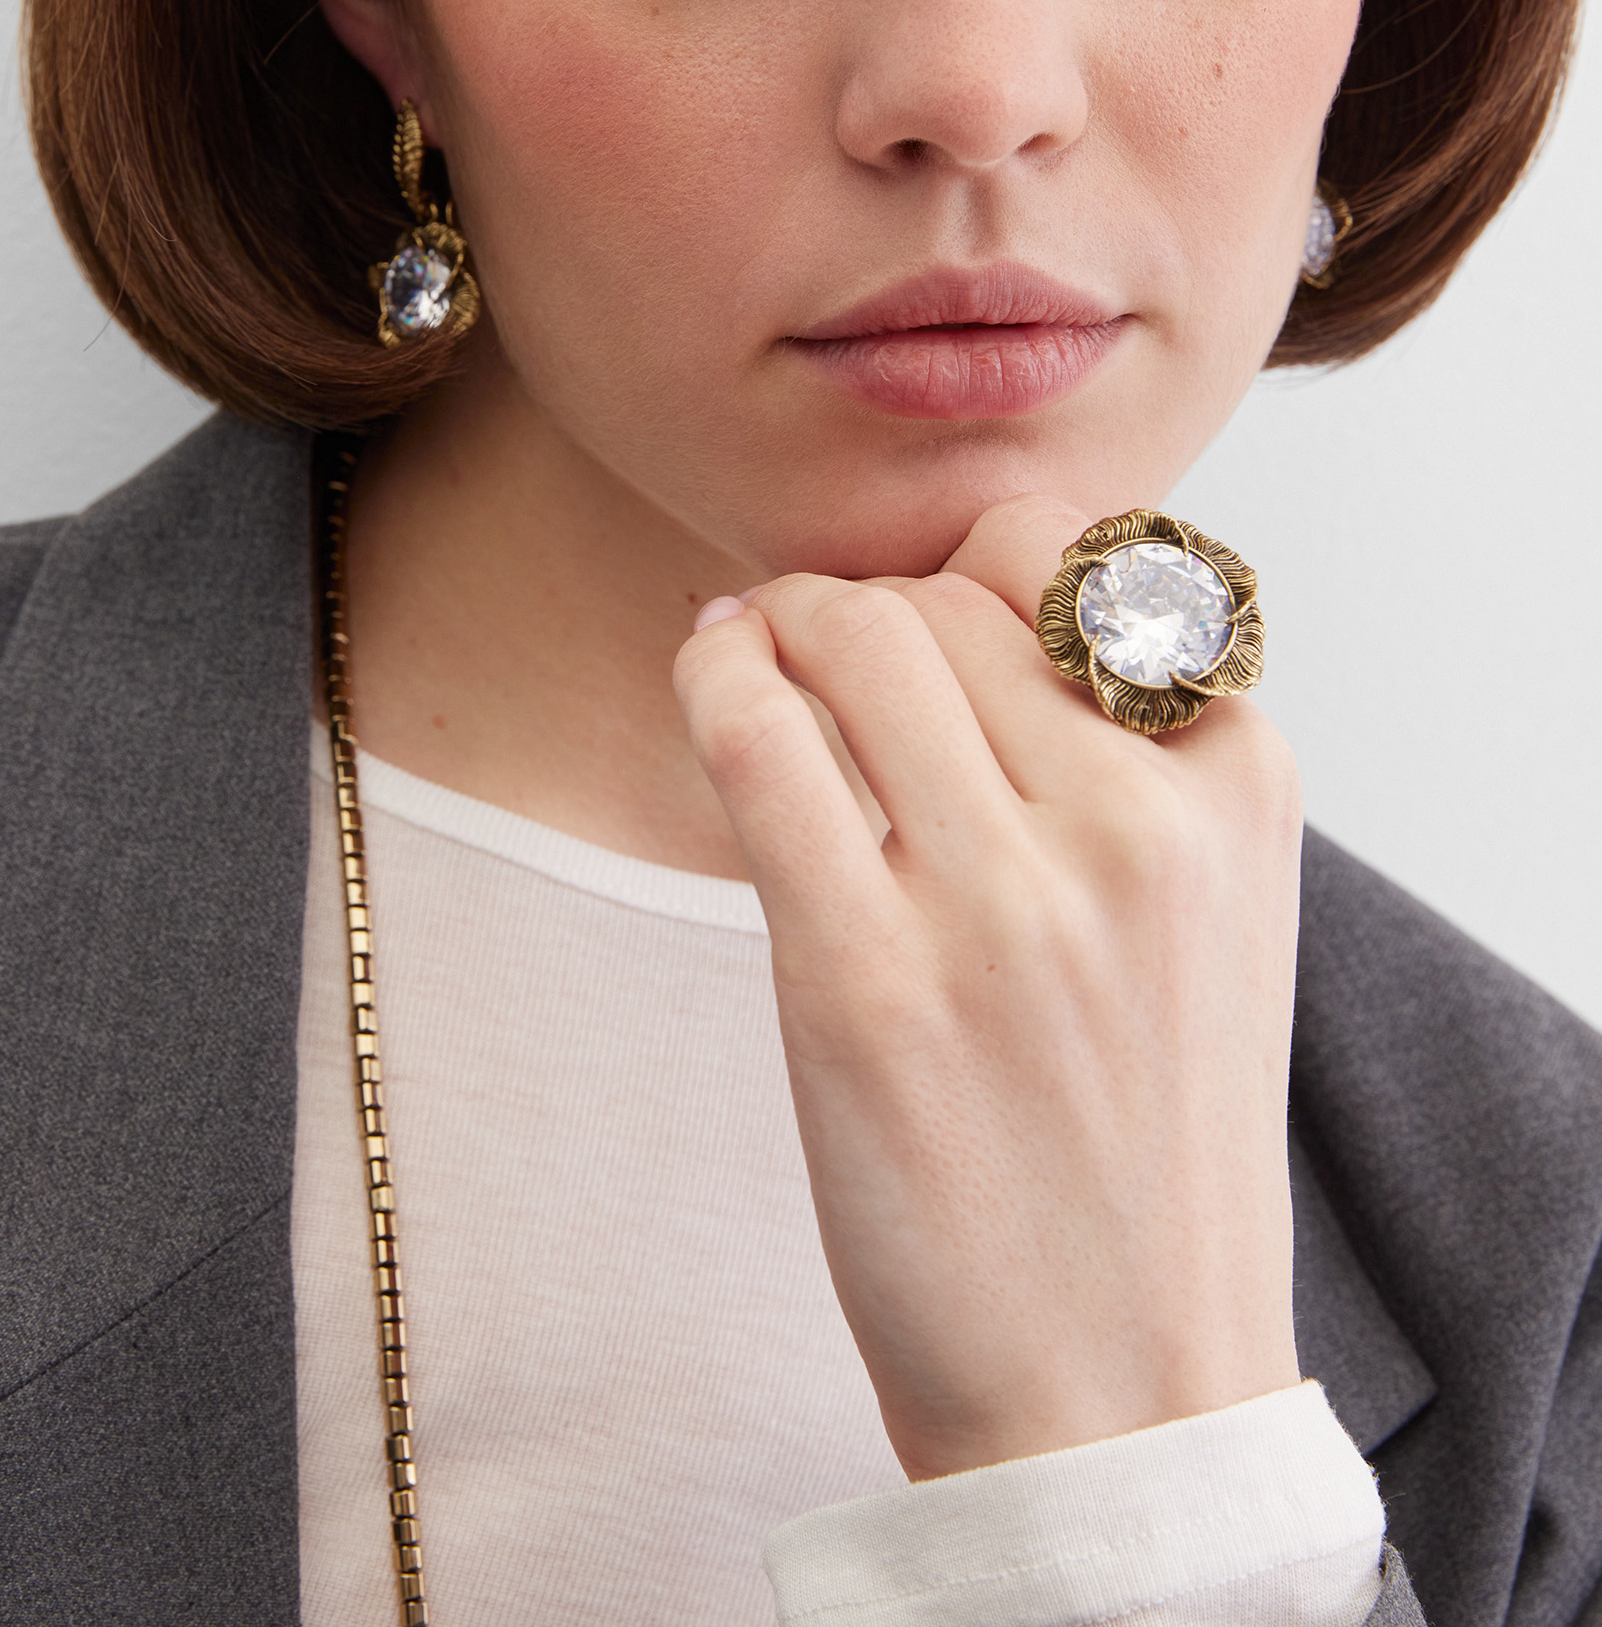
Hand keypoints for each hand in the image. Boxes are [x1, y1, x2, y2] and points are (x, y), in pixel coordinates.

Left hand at [672, 495, 1302, 1480]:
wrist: (1123, 1387)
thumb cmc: (1145, 1144)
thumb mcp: (1213, 915)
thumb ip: (1130, 752)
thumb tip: (954, 601)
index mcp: (1238, 789)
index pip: (1073, 561)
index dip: (971, 571)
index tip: (923, 615)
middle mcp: (1136, 826)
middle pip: (943, 602)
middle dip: (864, 607)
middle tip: (815, 647)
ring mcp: (1004, 904)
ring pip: (853, 638)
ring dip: (781, 622)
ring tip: (756, 655)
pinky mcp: (866, 980)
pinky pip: (761, 738)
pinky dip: (715, 673)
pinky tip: (709, 674)